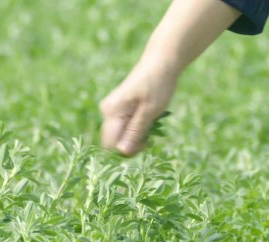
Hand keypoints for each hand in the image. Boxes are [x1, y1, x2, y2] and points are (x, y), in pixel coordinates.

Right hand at [99, 0, 240, 155]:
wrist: (161, 63)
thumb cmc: (158, 85)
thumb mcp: (150, 111)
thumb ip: (136, 132)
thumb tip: (123, 152)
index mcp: (111, 112)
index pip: (111, 145)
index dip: (129, 149)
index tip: (147, 141)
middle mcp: (107, 112)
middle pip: (117, 142)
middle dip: (136, 142)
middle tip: (153, 130)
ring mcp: (113, 111)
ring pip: (124, 136)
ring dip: (141, 135)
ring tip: (154, 120)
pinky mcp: (121, 110)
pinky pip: (128, 128)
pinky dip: (142, 128)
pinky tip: (151, 118)